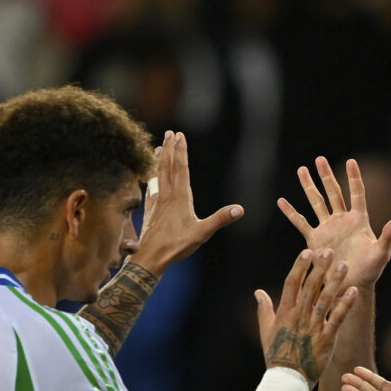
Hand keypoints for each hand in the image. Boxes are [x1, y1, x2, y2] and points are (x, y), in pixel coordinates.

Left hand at [131, 130, 241, 274]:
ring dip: (160, 160)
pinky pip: (152, 189)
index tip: (180, 135)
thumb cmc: (176, 245)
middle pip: (168, 167)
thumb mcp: (202, 233)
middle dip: (170, 149)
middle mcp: (167, 196)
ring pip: (159, 175)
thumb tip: (240, 209)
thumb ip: (220, 219)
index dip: (181, 151)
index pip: (181, 169)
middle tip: (170, 133)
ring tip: (159, 147)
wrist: (151, 257)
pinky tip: (152, 178)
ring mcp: (158, 203)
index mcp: (180, 198)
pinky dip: (153, 178)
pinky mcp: (152, 211)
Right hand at [254, 249, 358, 381]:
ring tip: (344, 265)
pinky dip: (346, 304)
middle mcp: (299, 317)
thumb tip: (258, 292)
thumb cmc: (276, 356)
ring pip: (325, 299)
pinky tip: (354, 291)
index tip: (306, 252)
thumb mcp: (266, 331)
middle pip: (310, 287)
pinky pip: (337, 318)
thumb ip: (264, 310)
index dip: (299, 267)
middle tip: (329, 251)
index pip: (292, 284)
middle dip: (320, 268)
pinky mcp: (326, 339)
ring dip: (335, 281)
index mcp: (285, 313)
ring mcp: (313, 327)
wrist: (287, 380)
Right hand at [277, 157, 390, 287]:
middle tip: (319, 159)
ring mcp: (328, 228)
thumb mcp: (381, 253)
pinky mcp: (315, 239)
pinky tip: (281, 201)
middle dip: (326, 175)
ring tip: (301, 170)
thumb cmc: (370, 271)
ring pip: (317, 202)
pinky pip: (301, 223)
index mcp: (359, 220)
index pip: (357, 194)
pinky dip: (291, 213)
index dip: (354, 178)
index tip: (351, 161)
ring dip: (309, 187)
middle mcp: (342, 220)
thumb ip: (387, 236)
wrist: (351, 285)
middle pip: (334, 192)